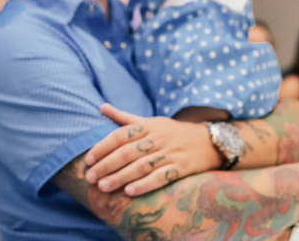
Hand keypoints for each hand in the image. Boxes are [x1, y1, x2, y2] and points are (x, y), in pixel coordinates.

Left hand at [82, 104, 219, 195]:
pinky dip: (145, 184)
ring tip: (103, 186)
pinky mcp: (182, 168)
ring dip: (120, 177)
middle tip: (90, 177)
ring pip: (141, 166)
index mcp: (147, 126)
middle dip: (107, 165)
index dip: (103, 147)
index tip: (88, 160)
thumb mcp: (150, 121)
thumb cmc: (172, 132)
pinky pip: (162, 177)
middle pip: (127, 152)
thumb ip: (125, 118)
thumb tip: (102, 107)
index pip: (120, 135)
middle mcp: (157, 138)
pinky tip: (130, 191)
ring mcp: (170, 153)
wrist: (209, 140)